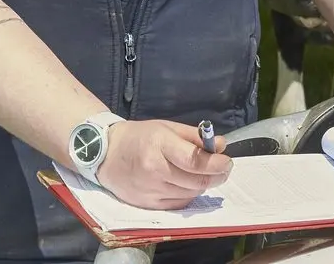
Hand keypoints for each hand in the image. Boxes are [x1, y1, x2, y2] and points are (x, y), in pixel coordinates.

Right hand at [95, 119, 232, 209]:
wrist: (106, 155)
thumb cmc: (139, 137)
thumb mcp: (166, 127)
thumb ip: (195, 137)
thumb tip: (222, 145)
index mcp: (159, 145)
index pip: (195, 161)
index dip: (216, 164)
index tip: (227, 161)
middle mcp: (155, 170)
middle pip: (197, 181)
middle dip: (217, 176)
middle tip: (223, 168)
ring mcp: (151, 191)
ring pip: (191, 194)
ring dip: (203, 185)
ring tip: (202, 173)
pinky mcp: (148, 205)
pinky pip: (179, 204)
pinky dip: (189, 194)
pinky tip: (186, 183)